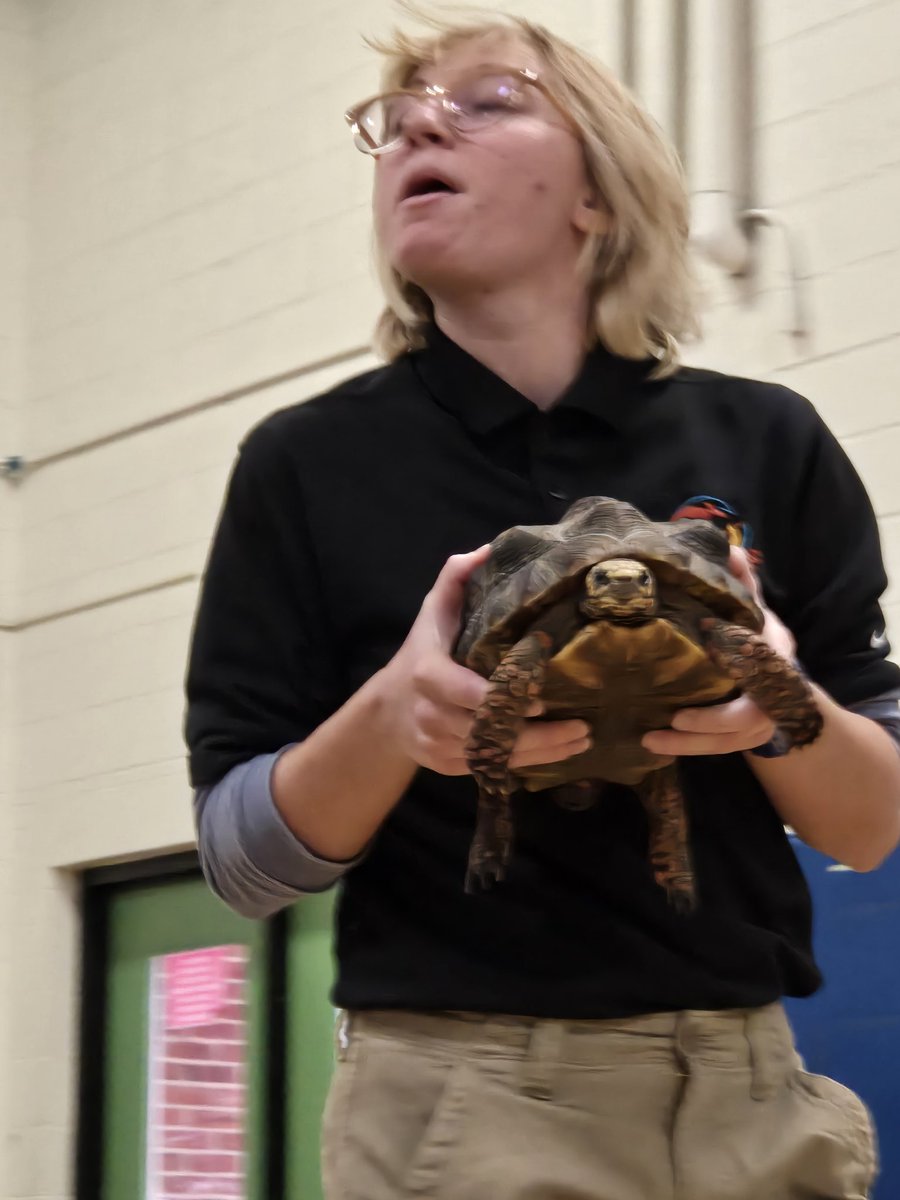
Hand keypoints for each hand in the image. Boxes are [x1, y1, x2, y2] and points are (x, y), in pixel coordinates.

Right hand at [378, 548, 590, 775]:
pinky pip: (492, 768)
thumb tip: (487, 552)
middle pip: (490, 731)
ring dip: (542, 752)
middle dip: (538, 734)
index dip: (505, 699)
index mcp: (429, 675)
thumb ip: (455, 579)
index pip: (469, 692)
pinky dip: (526, 763)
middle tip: (582, 727)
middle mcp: (432, 715)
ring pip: (495, 755)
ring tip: (581, 741)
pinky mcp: (449, 767)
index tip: (541, 700)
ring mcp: (440, 746)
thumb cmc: (422, 651)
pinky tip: (561, 753)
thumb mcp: (433, 612)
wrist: (390, 708)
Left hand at [642, 547, 792, 756]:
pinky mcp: (742, 739)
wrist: (781, 683)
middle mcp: (773, 695)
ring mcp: (761, 722)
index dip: (743, 670)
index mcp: (774, 658)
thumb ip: (742, 584)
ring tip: (650, 740)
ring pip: (729, 741)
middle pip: (748, 718)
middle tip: (673, 720)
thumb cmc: (758, 639)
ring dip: (690, 744)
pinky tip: (656, 744)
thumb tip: (730, 548)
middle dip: (710, 722)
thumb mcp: (753, 610)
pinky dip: (687, 749)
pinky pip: (717, 749)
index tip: (710, 662)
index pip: (764, 667)